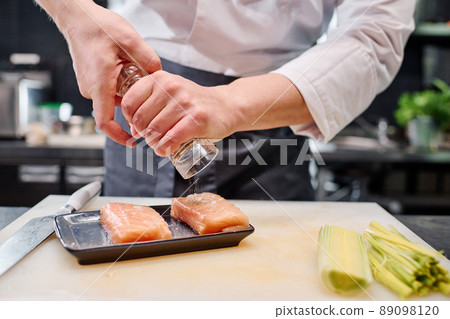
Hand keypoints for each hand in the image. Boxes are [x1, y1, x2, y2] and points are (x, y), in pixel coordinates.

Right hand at [47, 1, 160, 144]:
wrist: (78, 18)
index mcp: (100, 83)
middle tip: (150, 100)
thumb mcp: (130, 40)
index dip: (119, 136)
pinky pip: (108, 91)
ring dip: (128, 95)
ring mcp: (89, 85)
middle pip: (115, 110)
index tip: (132, 142)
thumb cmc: (99, 27)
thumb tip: (161, 78)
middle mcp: (91, 88)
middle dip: (133, 109)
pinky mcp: (91, 81)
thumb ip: (148, 61)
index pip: (105, 121)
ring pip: (113, 100)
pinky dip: (121, 87)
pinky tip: (129, 72)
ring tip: (138, 77)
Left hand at [121, 71, 235, 155]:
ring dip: (154, 144)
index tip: (138, 126)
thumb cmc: (195, 103)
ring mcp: (185, 102)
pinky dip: (165, 149)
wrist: (226, 106)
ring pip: (155, 131)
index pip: (129, 102)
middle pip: (140, 119)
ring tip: (161, 145)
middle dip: (143, 135)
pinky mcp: (197, 119)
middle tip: (153, 139)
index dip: (129, 119)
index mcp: (160, 78)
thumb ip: (150, 104)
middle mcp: (171, 87)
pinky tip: (166, 150)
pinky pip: (171, 139)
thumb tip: (133, 130)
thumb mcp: (170, 93)